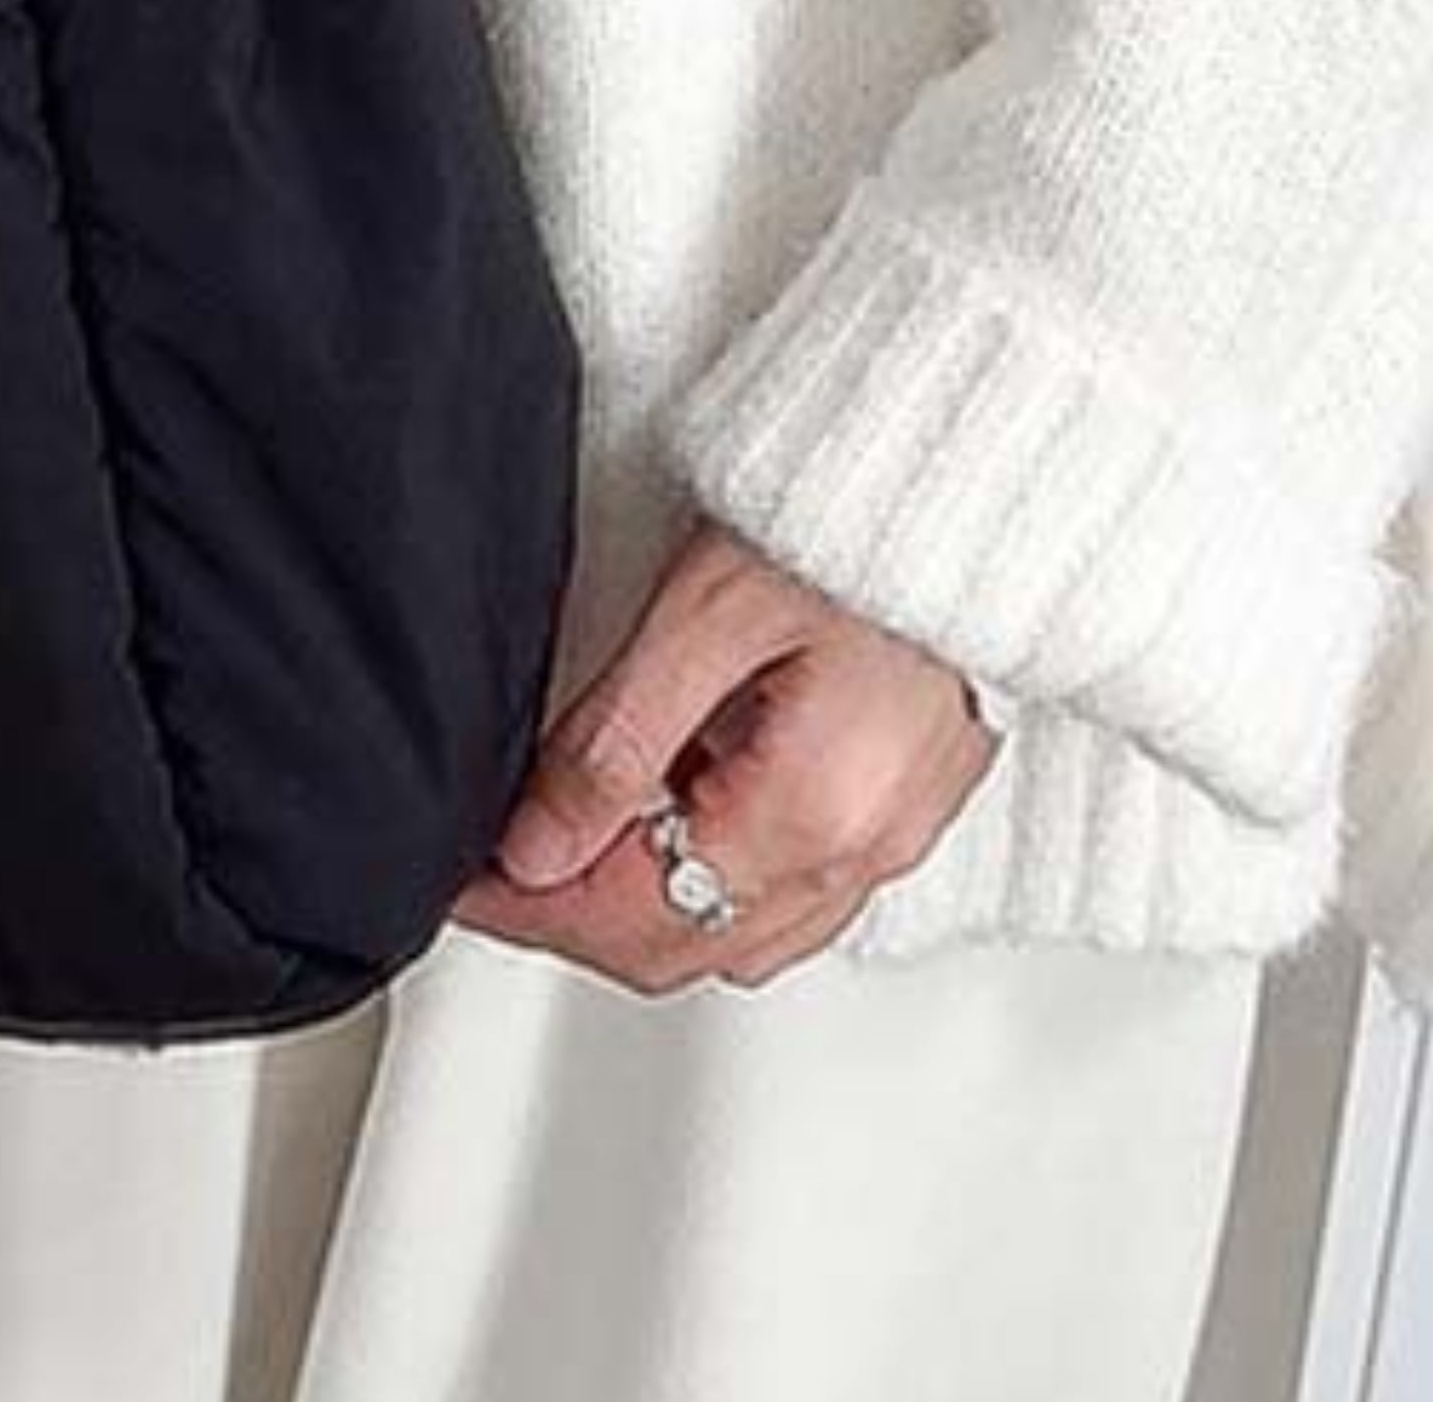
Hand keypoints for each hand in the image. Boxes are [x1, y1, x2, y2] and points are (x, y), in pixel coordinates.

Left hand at [452, 521, 1001, 993]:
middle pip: (684, 950)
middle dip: (573, 919)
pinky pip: (791, 897)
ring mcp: (894, 840)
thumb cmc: (853, 518)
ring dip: (641, 906)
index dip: (528, 911)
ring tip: (565, 833)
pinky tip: (669, 813)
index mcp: (812, 813)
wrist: (969, 483)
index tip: (463, 882)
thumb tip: (535, 848)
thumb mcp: (703, 611)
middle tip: (493, 864)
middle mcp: (864, 852)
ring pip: (737, 937)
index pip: (634, 922)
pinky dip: (711, 880)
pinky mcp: (905, 810)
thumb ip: (615, 743)